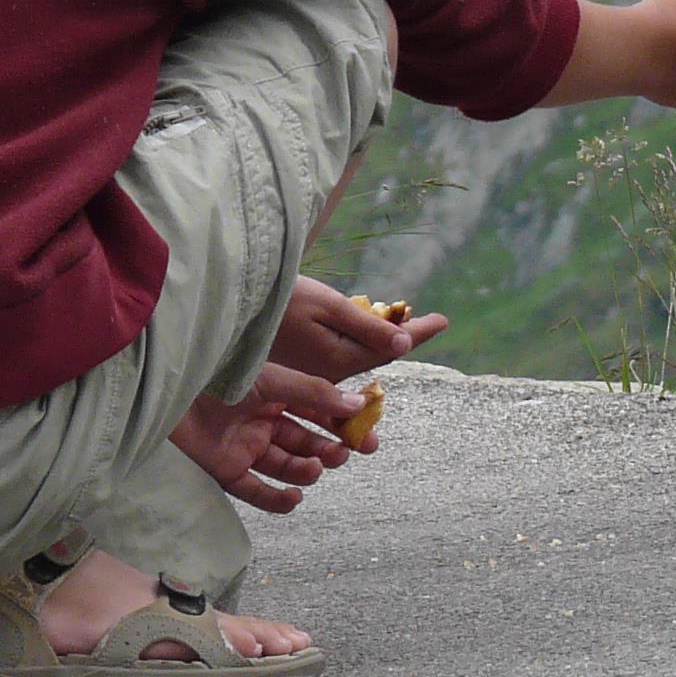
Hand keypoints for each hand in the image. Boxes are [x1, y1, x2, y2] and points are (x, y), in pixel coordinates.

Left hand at [168, 366, 369, 513]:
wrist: (170, 393)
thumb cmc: (219, 378)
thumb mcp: (273, 379)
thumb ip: (315, 393)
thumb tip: (357, 405)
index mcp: (277, 395)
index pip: (319, 411)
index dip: (343, 424)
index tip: (367, 436)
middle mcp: (264, 422)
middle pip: (305, 442)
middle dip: (327, 450)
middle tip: (344, 455)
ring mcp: (246, 447)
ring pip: (285, 465)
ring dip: (305, 470)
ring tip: (314, 468)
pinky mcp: (226, 470)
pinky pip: (256, 490)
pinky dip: (276, 498)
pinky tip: (295, 498)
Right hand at [270, 275, 447, 383]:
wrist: (232, 306)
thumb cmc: (279, 301)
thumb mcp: (328, 307)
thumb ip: (368, 327)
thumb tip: (405, 344)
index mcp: (339, 360)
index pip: (390, 348)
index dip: (418, 332)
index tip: (443, 320)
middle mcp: (329, 375)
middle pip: (377, 356)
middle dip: (403, 337)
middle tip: (430, 322)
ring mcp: (313, 375)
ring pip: (359, 356)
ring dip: (382, 342)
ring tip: (404, 325)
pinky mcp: (300, 369)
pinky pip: (340, 357)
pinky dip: (359, 341)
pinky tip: (364, 329)